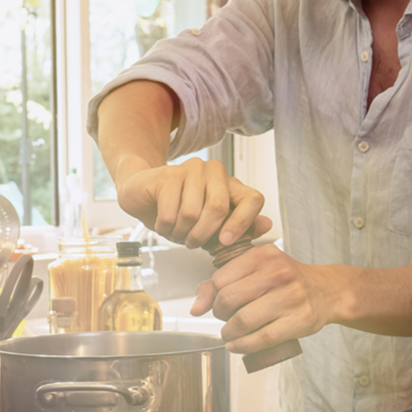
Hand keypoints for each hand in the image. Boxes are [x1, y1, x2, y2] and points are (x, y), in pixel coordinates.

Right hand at [116, 156, 272, 247]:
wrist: (144, 194)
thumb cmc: (181, 211)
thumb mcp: (213, 227)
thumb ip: (240, 227)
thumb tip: (268, 224)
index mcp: (232, 184)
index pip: (253, 200)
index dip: (243, 224)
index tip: (225, 242)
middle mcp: (216, 171)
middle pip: (219, 208)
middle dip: (202, 235)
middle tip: (191, 243)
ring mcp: (193, 168)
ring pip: (192, 213)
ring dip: (181, 233)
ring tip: (176, 232)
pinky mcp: (170, 173)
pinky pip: (171, 212)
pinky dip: (165, 227)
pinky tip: (163, 224)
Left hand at [189, 244, 339, 354]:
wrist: (327, 291)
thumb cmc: (286, 281)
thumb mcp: (257, 269)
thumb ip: (222, 282)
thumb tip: (196, 308)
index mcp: (264, 255)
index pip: (220, 279)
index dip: (213, 297)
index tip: (219, 304)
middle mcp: (278, 273)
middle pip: (228, 299)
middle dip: (219, 315)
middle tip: (224, 319)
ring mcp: (291, 297)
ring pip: (243, 321)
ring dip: (228, 333)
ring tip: (230, 334)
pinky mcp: (299, 320)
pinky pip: (261, 338)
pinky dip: (243, 346)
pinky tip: (237, 345)